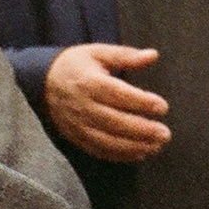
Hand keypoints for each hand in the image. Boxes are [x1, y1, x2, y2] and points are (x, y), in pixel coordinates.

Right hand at [45, 43, 170, 163]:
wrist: (43, 81)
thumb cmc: (77, 65)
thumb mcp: (99, 53)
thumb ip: (127, 56)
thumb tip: (153, 55)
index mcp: (89, 82)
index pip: (118, 94)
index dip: (141, 102)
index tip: (163, 107)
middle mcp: (83, 105)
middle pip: (114, 122)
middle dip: (141, 130)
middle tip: (165, 134)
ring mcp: (78, 124)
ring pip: (107, 140)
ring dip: (133, 146)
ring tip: (156, 146)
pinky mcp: (76, 137)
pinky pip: (98, 150)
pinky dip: (119, 155)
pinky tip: (139, 154)